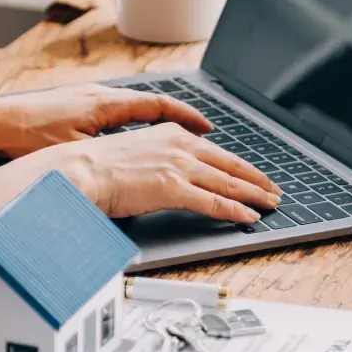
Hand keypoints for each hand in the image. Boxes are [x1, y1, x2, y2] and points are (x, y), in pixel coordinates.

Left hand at [0, 84, 211, 157]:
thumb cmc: (25, 136)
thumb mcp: (73, 150)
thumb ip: (108, 158)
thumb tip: (138, 173)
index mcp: (105, 103)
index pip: (159, 106)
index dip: (188, 118)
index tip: (208, 130)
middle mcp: (99, 96)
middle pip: (152, 106)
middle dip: (181, 120)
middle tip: (206, 135)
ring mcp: (86, 101)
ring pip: (134, 111)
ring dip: (158, 124)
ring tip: (178, 140)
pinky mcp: (73, 110)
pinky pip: (116, 116)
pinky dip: (135, 127)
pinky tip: (135, 144)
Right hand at [32, 123, 281, 220]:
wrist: (78, 170)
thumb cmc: (95, 167)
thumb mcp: (133, 153)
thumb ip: (156, 160)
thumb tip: (166, 176)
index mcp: (171, 134)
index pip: (215, 152)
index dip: (239, 166)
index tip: (253, 175)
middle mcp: (180, 146)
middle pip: (230, 165)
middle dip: (256, 180)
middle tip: (273, 190)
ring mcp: (179, 166)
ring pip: (228, 183)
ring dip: (254, 196)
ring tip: (270, 205)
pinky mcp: (174, 188)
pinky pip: (215, 202)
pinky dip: (235, 211)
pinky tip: (248, 217)